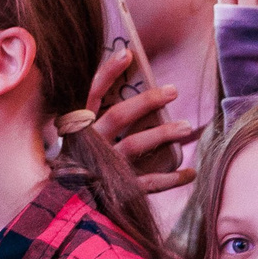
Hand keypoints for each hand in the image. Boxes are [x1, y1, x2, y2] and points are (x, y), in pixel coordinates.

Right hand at [87, 49, 193, 185]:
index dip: (109, 72)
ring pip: (134, 145)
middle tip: (173, 90)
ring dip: (162, 134)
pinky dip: (171, 179)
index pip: (93, 93)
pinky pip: (147, 182)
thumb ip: (97, 113)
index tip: (128, 54)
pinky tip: (191, 173)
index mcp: (80, 126)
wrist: (67, 204)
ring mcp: (103, 166)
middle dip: (146, 101)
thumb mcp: (80, 134)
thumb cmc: (80, 160)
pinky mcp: (117, 188)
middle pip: (119, 116)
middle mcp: (90, 143)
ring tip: (186, 127)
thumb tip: (127, 82)